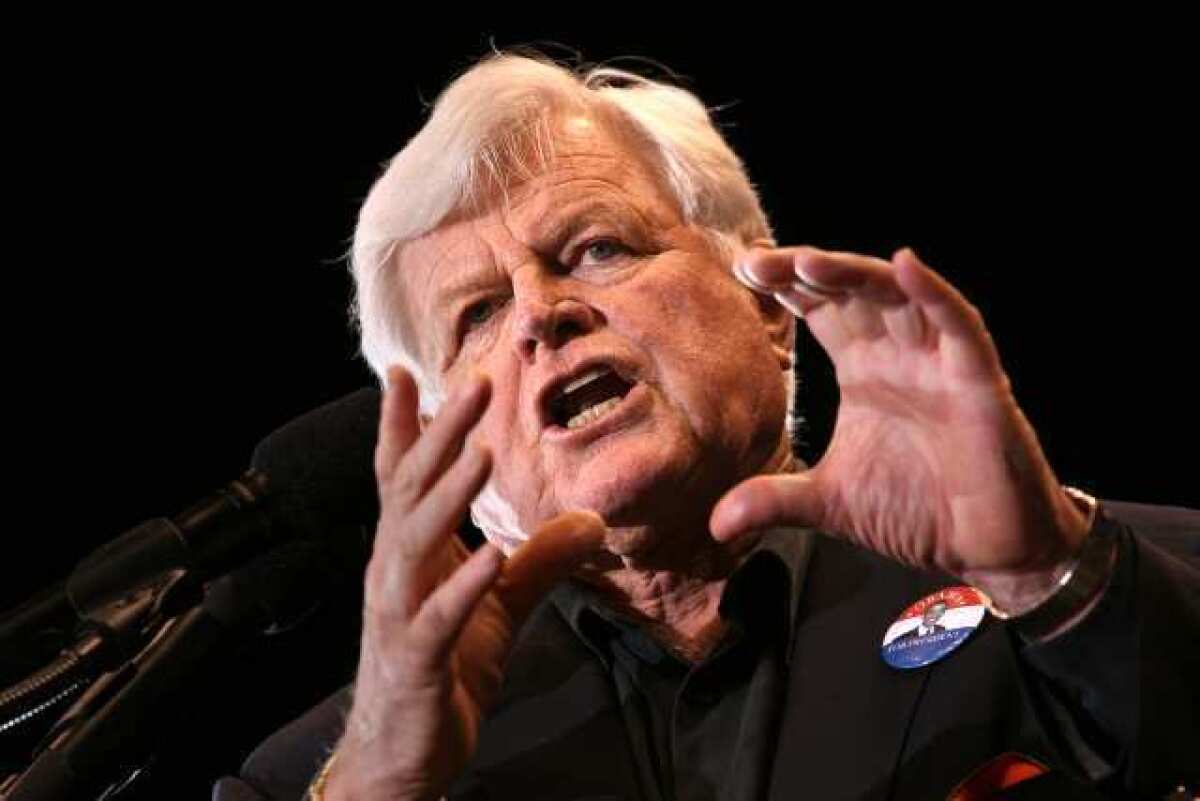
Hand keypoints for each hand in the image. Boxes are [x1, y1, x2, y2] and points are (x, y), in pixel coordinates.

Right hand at [328, 367, 605, 800]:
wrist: (405, 751)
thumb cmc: (445, 665)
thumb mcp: (500, 603)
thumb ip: (539, 559)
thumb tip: (592, 521)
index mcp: (410, 552)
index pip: (403, 476)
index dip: (406, 425)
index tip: (408, 372)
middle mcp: (394, 571)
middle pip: (411, 490)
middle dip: (441, 434)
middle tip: (474, 381)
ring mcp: (399, 613)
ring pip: (414, 542)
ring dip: (448, 494)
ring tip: (479, 451)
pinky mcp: (416, 658)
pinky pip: (437, 617)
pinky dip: (462, 585)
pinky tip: (490, 556)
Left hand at [711, 247, 1089, 610]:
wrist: (985, 549)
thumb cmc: (916, 511)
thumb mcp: (830, 503)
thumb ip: (774, 501)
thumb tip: (714, 523)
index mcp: (862, 369)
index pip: (820, 309)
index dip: (786, 285)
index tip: (739, 269)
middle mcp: (897, 354)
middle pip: (848, 291)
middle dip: (804, 271)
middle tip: (753, 264)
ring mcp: (938, 362)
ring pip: (896, 296)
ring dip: (854, 274)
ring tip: (806, 262)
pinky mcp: (978, 380)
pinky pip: (958, 325)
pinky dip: (934, 293)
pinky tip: (905, 264)